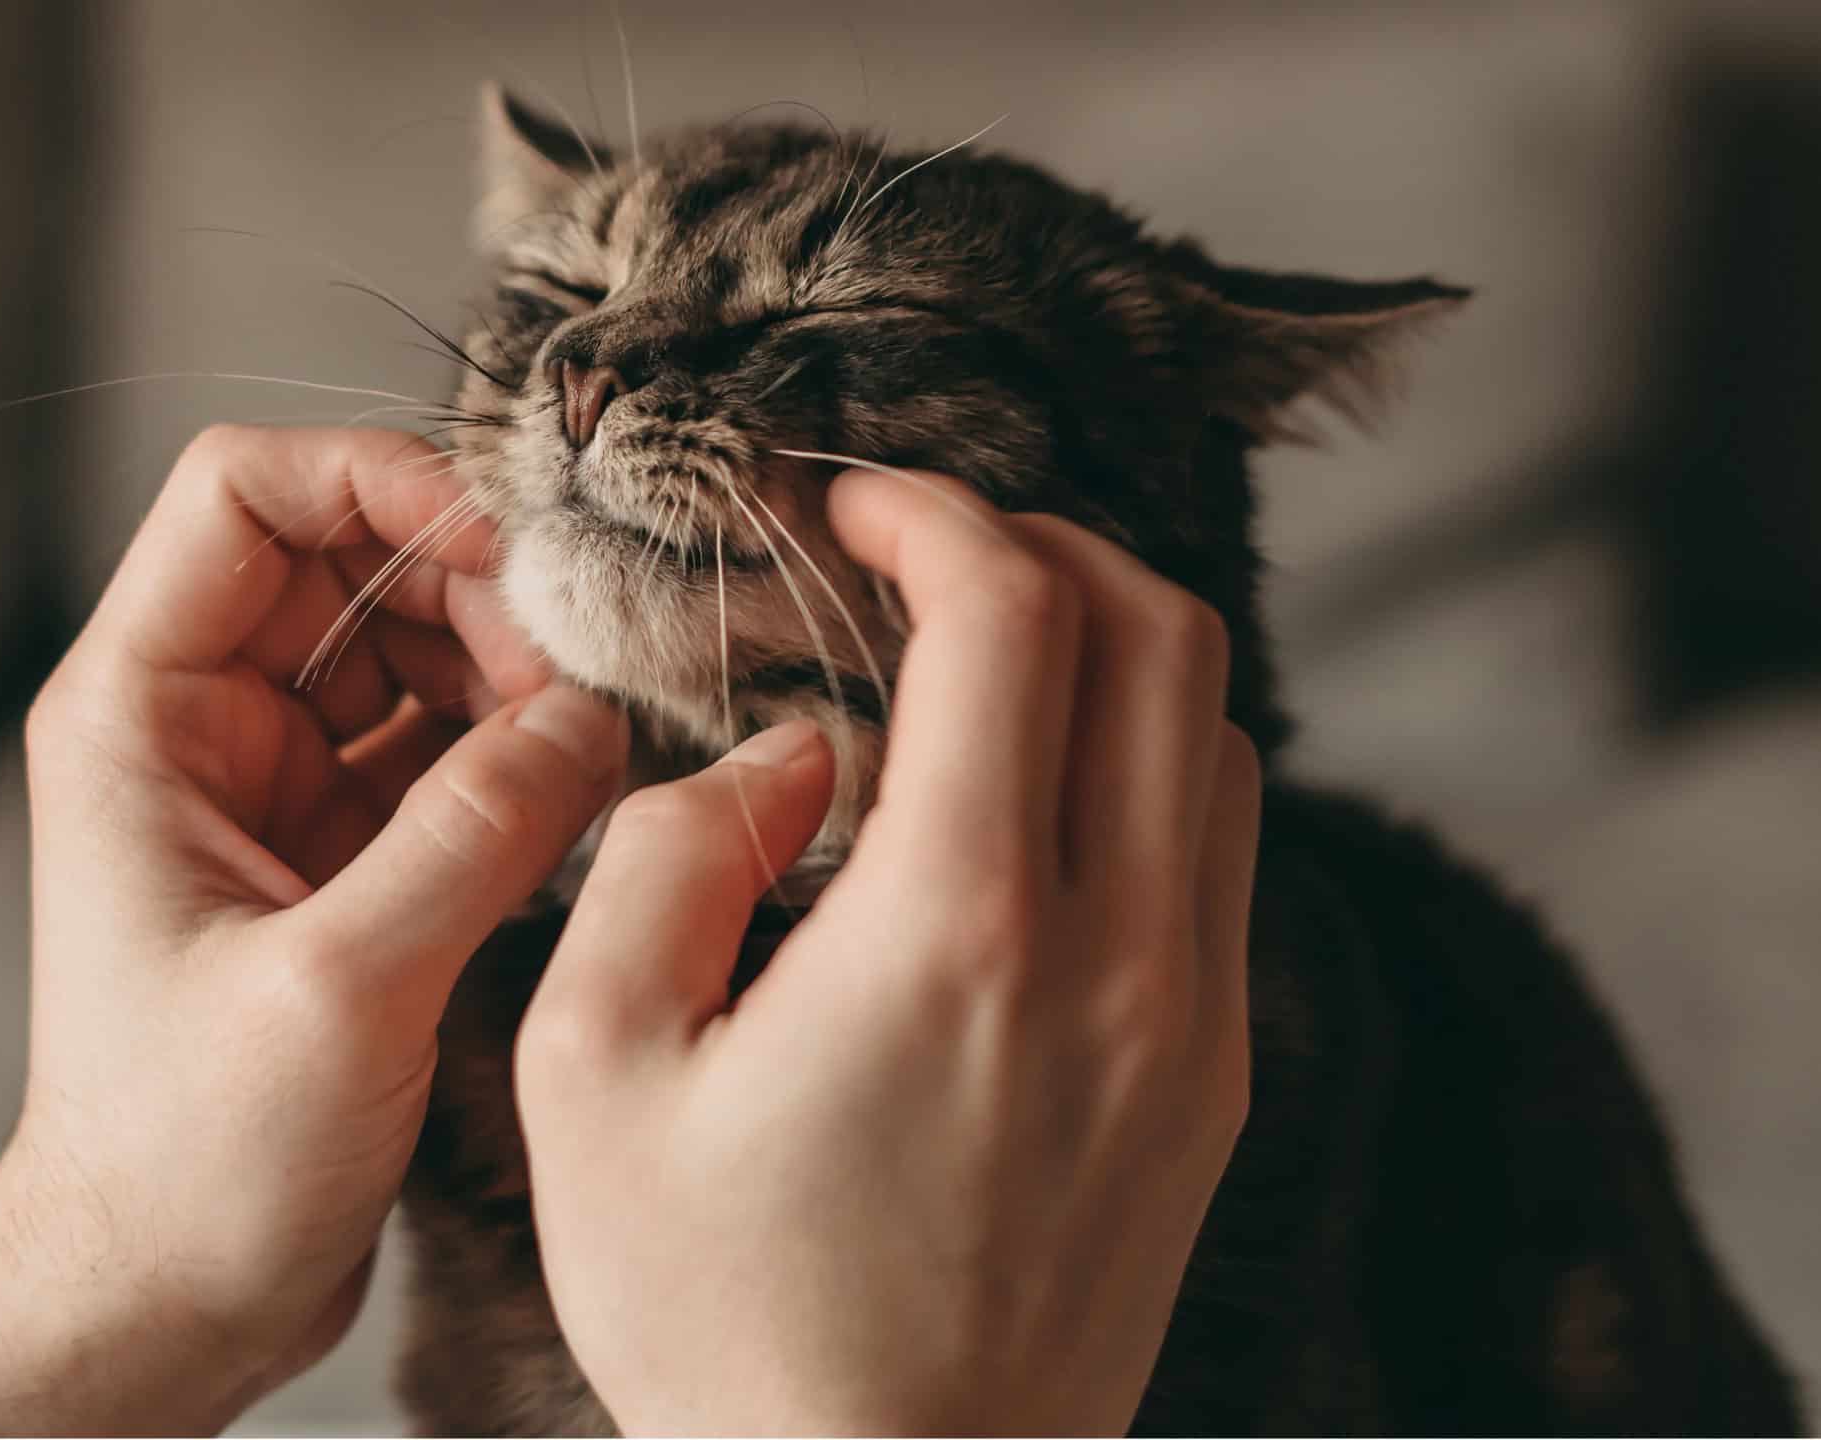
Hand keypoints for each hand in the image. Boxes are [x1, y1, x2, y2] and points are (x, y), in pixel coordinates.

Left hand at [0, 426, 624, 1435]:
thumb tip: (593, 715)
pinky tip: (592, 793)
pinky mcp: (348, 864)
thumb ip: (475, 833)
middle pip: (354, 562)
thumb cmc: (189, 1158)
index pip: (243, 492)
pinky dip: (525, 757)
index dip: (377, 479)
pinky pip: (452, 754)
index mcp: (140, 714)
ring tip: (602, 740)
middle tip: (587, 667)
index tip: (504, 541)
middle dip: (479, 591)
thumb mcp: (340, 987)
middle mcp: (204, 730)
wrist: (162, 1300)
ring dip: (516, 674)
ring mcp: (280, 795)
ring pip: (417, 654)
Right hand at [516, 467, 1260, 1435]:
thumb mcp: (596, 1078)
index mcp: (960, 928)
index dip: (933, 508)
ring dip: (1111, 651)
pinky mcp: (1215, 1087)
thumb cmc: (723, 1318)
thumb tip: (777, 758)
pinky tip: (1034, 806)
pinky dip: (1147, 768)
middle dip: (1041, 543)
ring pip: (1219, 737)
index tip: (849, 502)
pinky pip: (1224, 856)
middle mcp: (1122, 954)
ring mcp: (1195, 1024)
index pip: (1016, 611)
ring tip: (982, 662)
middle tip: (922, 553)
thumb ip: (666, 863)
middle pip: (1164, 633)